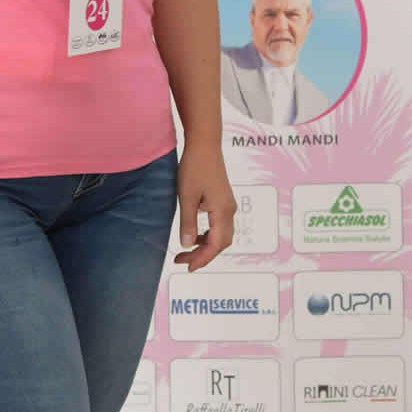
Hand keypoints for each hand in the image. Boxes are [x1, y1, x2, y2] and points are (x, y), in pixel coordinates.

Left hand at [174, 143, 235, 269]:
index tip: (187, 267)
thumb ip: (188, 223)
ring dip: (205, 245)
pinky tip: (194, 234)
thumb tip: (187, 245)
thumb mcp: (187, 197)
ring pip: (221, 235)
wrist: (205, 144)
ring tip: (185, 250)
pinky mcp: (223, 200)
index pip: (215, 245)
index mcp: (222, 211)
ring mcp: (228, 205)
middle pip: (221, 243)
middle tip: (182, 260)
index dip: (202, 259)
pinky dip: (207, 234)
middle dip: (203, 255)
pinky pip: (219, 225)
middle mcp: (229, 210)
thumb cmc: (195, 167)